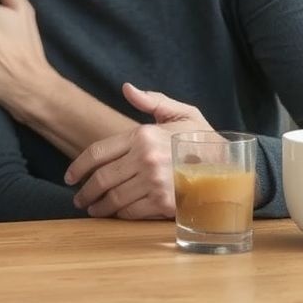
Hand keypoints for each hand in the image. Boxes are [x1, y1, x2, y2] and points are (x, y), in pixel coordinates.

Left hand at [65, 84, 212, 218]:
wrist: (233, 166)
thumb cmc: (202, 138)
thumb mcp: (180, 112)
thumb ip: (151, 100)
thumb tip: (127, 88)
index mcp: (142, 135)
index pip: (98, 152)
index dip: (79, 167)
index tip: (69, 177)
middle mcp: (145, 159)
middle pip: (102, 179)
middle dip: (86, 192)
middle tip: (78, 200)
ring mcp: (155, 182)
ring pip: (115, 198)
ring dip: (99, 207)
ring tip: (92, 210)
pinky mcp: (166, 203)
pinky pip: (133, 212)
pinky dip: (120, 215)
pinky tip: (115, 214)